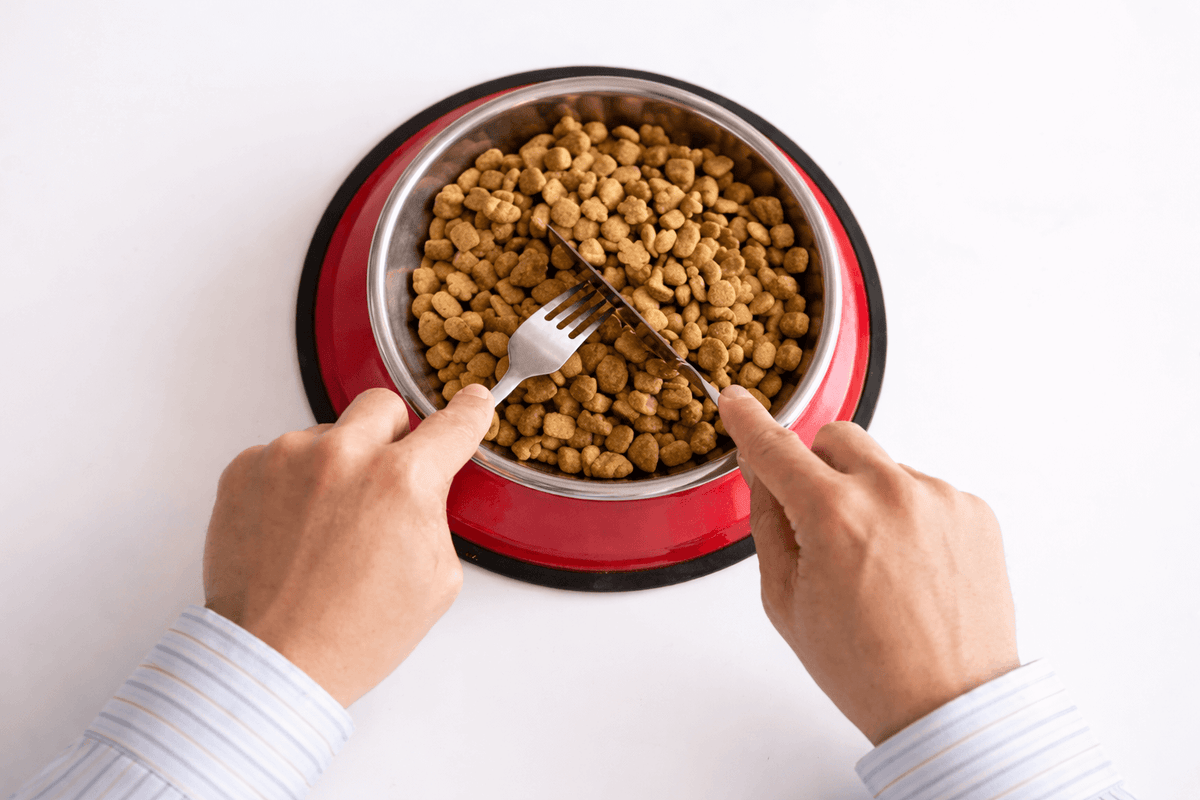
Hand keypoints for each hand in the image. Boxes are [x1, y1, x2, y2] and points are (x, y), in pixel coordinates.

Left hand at [203, 384, 494, 706]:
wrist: (273, 661)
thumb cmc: (353, 633)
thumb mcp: (436, 578)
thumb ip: (433, 513)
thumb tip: (423, 487)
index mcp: (403, 481)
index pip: (452, 425)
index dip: (469, 412)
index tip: (471, 403)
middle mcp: (343, 456)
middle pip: (383, 406)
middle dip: (391, 437)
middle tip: (382, 485)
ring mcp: (286, 458)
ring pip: (328, 435)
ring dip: (335, 466)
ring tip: (324, 531)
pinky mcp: (243, 470)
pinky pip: (280, 457)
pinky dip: (290, 484)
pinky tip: (292, 531)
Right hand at [719, 386, 1018, 744]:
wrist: (949, 705)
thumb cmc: (866, 668)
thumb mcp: (785, 600)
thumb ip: (768, 522)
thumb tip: (764, 473)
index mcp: (834, 515)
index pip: (776, 448)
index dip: (748, 422)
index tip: (737, 402)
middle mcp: (891, 492)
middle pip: (836, 438)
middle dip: (817, 467)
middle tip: (819, 521)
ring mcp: (939, 498)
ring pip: (883, 467)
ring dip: (867, 496)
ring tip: (877, 565)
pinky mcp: (974, 510)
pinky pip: (924, 491)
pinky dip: (909, 516)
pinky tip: (910, 568)